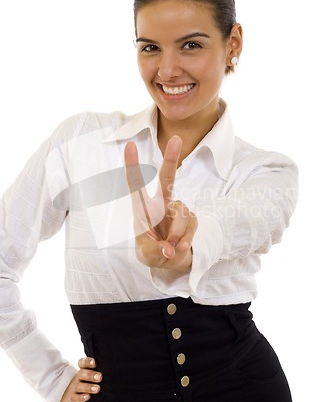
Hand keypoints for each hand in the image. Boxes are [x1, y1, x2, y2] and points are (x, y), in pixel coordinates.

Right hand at [59, 358, 102, 401]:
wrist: (69, 395)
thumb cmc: (85, 383)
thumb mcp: (89, 376)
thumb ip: (98, 372)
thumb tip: (113, 372)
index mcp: (83, 370)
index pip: (83, 363)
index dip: (88, 362)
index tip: (94, 363)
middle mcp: (78, 377)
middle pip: (82, 373)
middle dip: (91, 375)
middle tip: (100, 377)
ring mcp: (74, 387)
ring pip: (79, 386)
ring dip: (88, 387)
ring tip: (97, 389)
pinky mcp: (72, 398)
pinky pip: (75, 397)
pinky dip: (81, 397)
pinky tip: (88, 397)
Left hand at [124, 136, 196, 270]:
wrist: (172, 262)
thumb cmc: (154, 252)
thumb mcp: (147, 255)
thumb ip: (156, 251)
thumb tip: (169, 248)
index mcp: (143, 209)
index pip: (136, 185)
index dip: (133, 166)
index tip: (130, 146)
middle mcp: (161, 204)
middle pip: (167, 178)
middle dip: (171, 158)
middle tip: (176, 139)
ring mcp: (177, 210)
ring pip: (182, 212)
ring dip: (177, 233)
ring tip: (171, 246)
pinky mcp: (191, 218)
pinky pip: (192, 224)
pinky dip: (186, 239)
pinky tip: (181, 247)